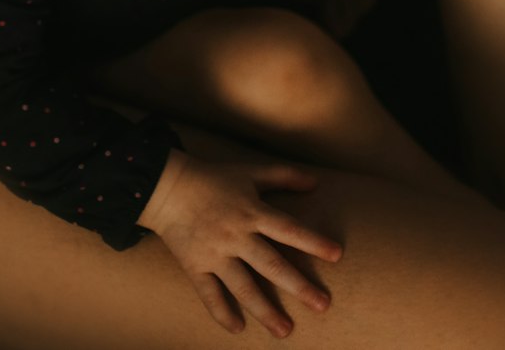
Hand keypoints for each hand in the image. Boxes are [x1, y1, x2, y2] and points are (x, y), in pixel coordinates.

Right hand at [138, 151, 341, 337]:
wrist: (167, 186)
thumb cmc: (214, 178)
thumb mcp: (250, 172)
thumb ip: (283, 176)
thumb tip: (316, 182)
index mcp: (252, 211)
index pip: (288, 229)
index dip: (313, 241)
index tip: (336, 256)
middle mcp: (236, 235)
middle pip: (271, 264)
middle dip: (298, 286)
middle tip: (323, 305)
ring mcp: (215, 253)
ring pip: (243, 286)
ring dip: (265, 310)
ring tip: (285, 331)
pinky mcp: (195, 266)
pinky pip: (209, 294)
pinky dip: (222, 312)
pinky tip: (238, 328)